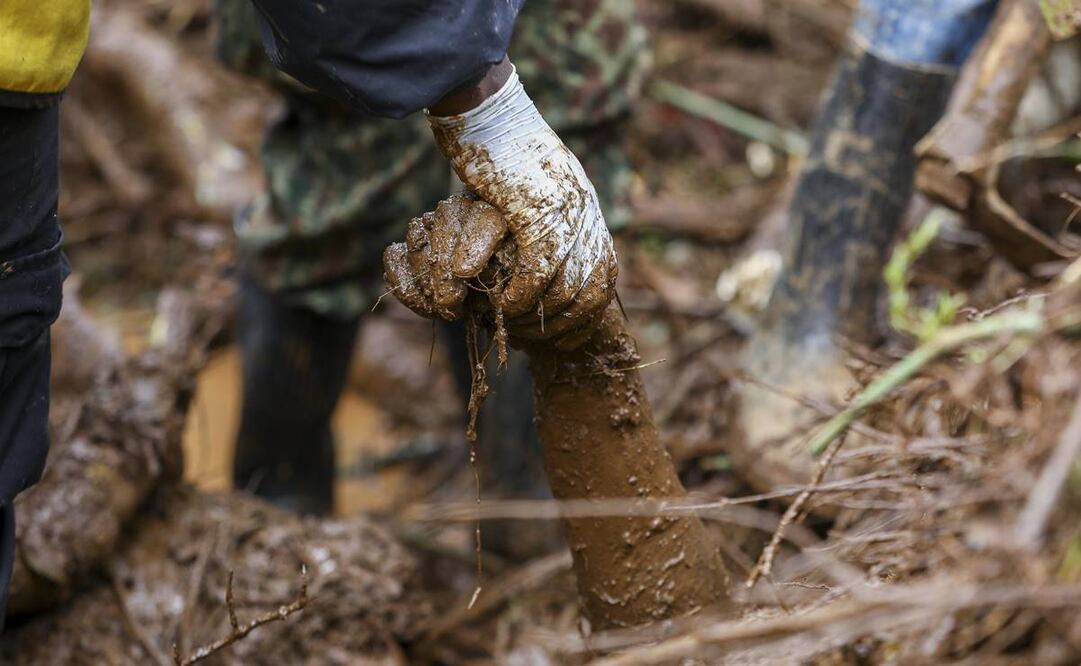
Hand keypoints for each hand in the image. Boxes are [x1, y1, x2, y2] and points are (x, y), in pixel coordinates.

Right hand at [418, 65, 617, 347]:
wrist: (490, 109)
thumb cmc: (503, 145)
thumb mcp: (539, 184)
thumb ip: (549, 214)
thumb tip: (549, 242)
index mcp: (587, 208)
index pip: (605, 275)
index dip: (589, 312)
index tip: (568, 335)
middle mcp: (585, 214)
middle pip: (593, 289)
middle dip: (567, 323)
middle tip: (538, 337)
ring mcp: (564, 213)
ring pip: (566, 287)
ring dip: (540, 314)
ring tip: (514, 322)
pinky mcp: (536, 211)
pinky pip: (537, 271)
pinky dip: (521, 296)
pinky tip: (504, 303)